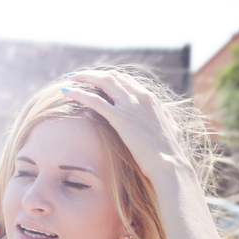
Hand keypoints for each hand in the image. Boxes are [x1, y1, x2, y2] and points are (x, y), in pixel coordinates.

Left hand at [62, 70, 188, 179]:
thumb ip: (164, 118)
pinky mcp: (121, 118)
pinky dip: (80, 93)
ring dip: (85, 77)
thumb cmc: (170, 153)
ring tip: (71, 79)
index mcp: (150, 98)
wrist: (169, 165)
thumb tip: (165, 114)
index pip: (125, 79)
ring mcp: (131, 106)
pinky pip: (95, 100)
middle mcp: (141, 96)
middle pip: (112, 76)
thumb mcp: (170, 129)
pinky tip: (67, 92)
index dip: (108, 77)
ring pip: (104, 81)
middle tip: (79, 76)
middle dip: (94, 74)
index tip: (96, 80)